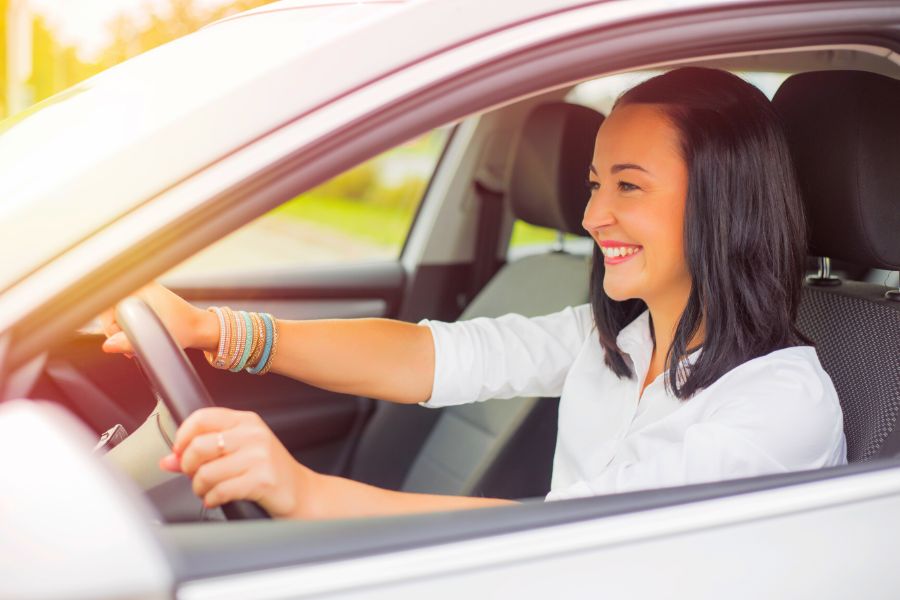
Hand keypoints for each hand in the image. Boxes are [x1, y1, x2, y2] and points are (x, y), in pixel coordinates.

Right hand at [98, 282, 211, 355]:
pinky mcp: (144, 301)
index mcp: (141, 287)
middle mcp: (140, 286)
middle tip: (129, 347)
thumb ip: (129, 342)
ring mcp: (142, 292)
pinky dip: (128, 328)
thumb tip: (107, 346)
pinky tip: (137, 338)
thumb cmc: (184, 330)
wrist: (200, 328)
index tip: (118, 339)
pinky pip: (126, 314)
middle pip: (111, 310)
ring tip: (134, 345)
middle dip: (116, 332)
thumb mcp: (155, 337)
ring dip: (122, 332)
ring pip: (117, 314)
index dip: (109, 324)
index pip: (107, 303)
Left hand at [159, 406, 317, 518]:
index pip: (202, 417)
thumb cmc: (268, 471)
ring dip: (199, 488)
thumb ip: (204, 453)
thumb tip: (168, 460)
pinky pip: (220, 491)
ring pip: (206, 472)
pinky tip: (217, 499)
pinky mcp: (261, 479)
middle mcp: (253, 434)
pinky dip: (212, 499)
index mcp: (246, 421)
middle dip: (189, 467)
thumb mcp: (239, 453)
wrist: (302, 492)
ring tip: (207, 491)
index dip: (183, 436)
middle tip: (195, 475)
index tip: (179, 452)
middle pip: (199, 446)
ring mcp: (259, 456)